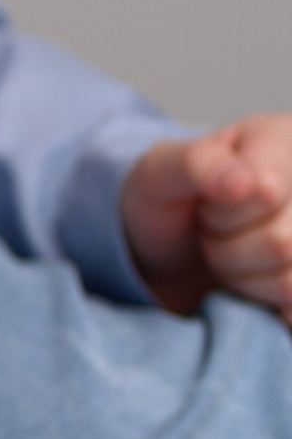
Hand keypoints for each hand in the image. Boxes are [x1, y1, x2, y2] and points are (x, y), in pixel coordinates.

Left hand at [120, 117, 291, 323]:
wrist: (167, 245)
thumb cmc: (166, 199)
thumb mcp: (160, 169)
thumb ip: (197, 163)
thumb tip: (245, 182)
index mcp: (282, 139)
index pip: (267, 192)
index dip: (222, 211)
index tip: (204, 203)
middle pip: (282, 242)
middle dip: (226, 247)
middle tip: (210, 231)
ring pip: (289, 280)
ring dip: (240, 276)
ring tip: (227, 251)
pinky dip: (261, 300)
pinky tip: (249, 277)